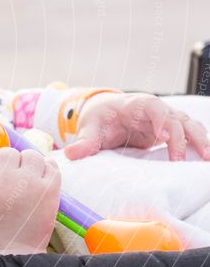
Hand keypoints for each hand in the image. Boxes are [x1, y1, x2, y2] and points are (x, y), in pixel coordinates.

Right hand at [0, 144, 59, 257]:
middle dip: (5, 164)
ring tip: (24, 178)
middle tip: (5, 180)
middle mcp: (6, 176)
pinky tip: (38, 180)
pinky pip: (51, 165)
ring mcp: (30, 182)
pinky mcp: (49, 190)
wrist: (4, 253)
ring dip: (26, 164)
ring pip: (30, 154)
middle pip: (7, 152)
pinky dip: (45, 170)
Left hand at [64, 93, 209, 161]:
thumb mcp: (90, 128)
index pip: (155, 108)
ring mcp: (166, 121)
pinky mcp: (170, 133)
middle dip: (183, 138)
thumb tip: (70, 154)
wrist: (105, 115)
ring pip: (189, 126)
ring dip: (200, 141)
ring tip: (207, 160)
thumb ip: (84, 142)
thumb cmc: (99, 118)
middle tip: (180, 161)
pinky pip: (190, 135)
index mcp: (137, 105)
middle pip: (176, 119)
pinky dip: (200, 145)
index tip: (163, 139)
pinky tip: (206, 159)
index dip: (161, 121)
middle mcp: (157, 110)